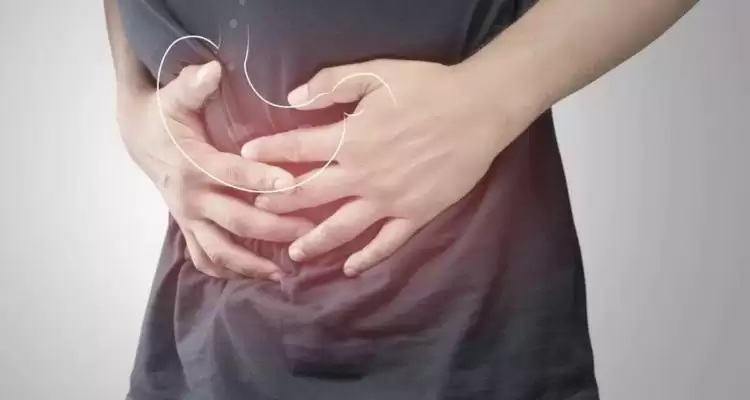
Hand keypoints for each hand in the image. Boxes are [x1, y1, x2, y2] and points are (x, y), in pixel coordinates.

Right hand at [116, 61, 312, 280]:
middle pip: (236, 221)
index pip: (232, 176)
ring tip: (284, 272)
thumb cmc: (162, 116)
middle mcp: (191, 198)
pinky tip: (255, 276)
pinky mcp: (188, 228)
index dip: (262, 180)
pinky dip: (228, 271)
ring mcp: (189, 218)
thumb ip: (193, 85)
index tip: (292, 184)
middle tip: (309, 231)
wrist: (137, 138)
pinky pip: (205, 258)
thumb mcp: (173, 97)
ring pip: (220, 251)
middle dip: (275, 228)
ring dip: (252, 264)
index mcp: (192, 164)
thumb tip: (212, 69)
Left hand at [240, 59, 535, 276]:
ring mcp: (388, 200)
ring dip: (314, 242)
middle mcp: (362, 176)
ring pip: (342, 228)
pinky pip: (387, 243)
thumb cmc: (426, 88)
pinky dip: (368, 258)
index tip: (244, 157)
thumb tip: (294, 99)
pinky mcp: (414, 214)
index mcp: (349, 140)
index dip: (268, 152)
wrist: (478, 110)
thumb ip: (332, 84)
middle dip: (279, 203)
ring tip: (293, 254)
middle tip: (257, 211)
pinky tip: (351, 268)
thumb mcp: (375, 73)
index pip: (296, 149)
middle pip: (310, 195)